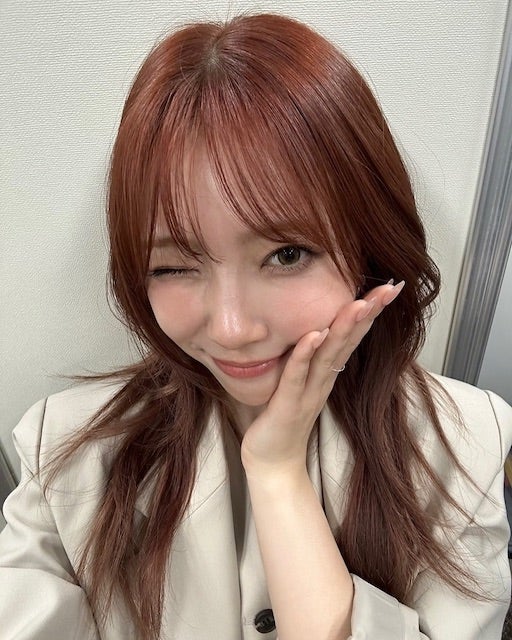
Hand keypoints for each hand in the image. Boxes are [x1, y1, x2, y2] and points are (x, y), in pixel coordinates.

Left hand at [240, 281, 404, 475]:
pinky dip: (306, 354)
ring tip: (359, 303)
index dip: (369, 311)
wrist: (272, 461)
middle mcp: (323, 380)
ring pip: (329, 355)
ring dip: (344, 329)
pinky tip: (315, 334)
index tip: (389, 287)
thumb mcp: (298, 380)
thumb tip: (312, 325)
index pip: (352, 336)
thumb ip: (307, 356)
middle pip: (349, 341)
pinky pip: (298, 375)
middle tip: (389, 288)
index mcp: (326, 372)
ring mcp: (308, 393)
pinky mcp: (288, 405)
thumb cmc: (282, 417)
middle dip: (368, 312)